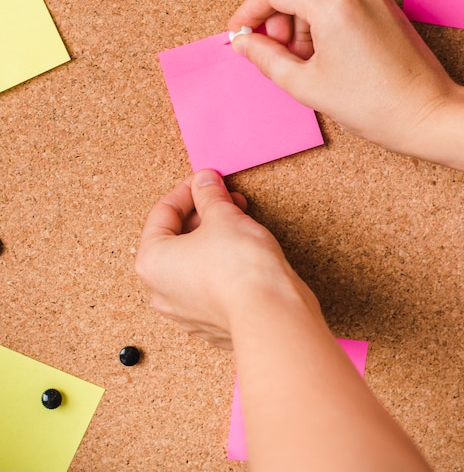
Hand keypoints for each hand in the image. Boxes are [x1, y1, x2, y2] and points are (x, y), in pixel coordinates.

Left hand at [135, 169, 315, 348]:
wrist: (270, 313)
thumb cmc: (240, 268)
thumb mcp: (223, 215)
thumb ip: (209, 194)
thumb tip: (205, 182)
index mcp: (152, 262)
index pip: (163, 213)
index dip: (188, 190)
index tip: (205, 181)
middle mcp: (161, 291)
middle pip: (176, 239)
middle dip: (203, 214)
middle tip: (226, 199)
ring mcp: (184, 312)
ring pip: (193, 263)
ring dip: (213, 238)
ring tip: (238, 221)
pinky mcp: (210, 323)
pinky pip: (209, 285)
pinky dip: (221, 265)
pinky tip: (242, 252)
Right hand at [228, 0, 456, 154]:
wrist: (427, 114)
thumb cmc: (375, 105)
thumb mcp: (307, 86)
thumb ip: (266, 59)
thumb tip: (243, 43)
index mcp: (333, 3)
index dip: (249, 11)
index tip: (239, 34)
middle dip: (272, 4)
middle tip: (274, 44)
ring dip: (296, 8)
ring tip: (302, 54)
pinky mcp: (381, 1)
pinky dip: (318, 10)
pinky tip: (322, 48)